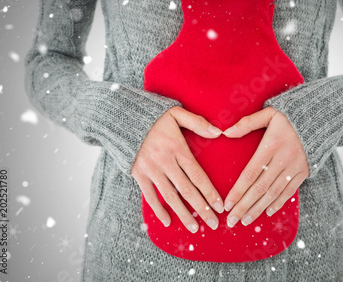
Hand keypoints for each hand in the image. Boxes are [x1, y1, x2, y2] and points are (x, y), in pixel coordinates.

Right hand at [131, 105, 224, 232]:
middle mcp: (165, 161)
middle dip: (201, 208)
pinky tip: (167, 221)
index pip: (197, 175)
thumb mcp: (176, 113)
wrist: (122, 118)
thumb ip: (197, 123)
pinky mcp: (138, 174)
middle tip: (213, 223)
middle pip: (186, 190)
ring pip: (170, 197)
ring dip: (182, 214)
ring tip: (194, 228)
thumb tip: (219, 132)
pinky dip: (158, 210)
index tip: (220, 206)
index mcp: (177, 148)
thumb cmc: (154, 116)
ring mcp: (150, 169)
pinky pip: (149, 196)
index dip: (210, 192)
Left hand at [222, 106, 309, 226]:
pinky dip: (278, 203)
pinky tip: (267, 212)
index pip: (250, 173)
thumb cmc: (288, 117)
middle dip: (244, 206)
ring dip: (258, 209)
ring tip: (245, 221)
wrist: (320, 118)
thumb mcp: (268, 114)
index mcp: (271, 145)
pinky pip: (289, 191)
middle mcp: (283, 159)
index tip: (227, 204)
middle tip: (232, 220)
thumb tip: (226, 132)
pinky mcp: (304, 172)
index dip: (238, 191)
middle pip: (260, 188)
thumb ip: (247, 123)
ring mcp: (295, 167)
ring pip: (274, 193)